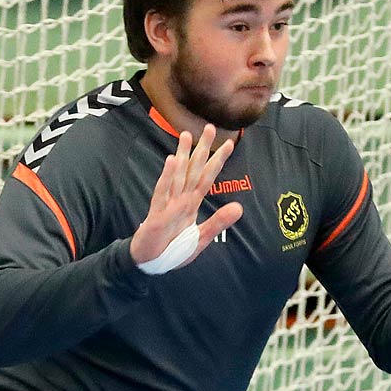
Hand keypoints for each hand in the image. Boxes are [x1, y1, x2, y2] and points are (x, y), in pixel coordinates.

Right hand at [130, 125, 244, 272]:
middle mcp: (180, 199)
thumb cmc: (173, 248)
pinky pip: (163, 194)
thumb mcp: (201, 238)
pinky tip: (172, 162)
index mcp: (191, 203)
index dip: (218, 160)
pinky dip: (168, 178)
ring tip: (187, 136)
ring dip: (183, 155)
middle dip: (201, 149)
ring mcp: (168, 204)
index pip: (207, 178)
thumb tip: (239, 207)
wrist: (151, 263)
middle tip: (210, 127)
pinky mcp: (157, 215)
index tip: (229, 143)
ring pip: (177, 176)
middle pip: (193, 170)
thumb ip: (218, 222)